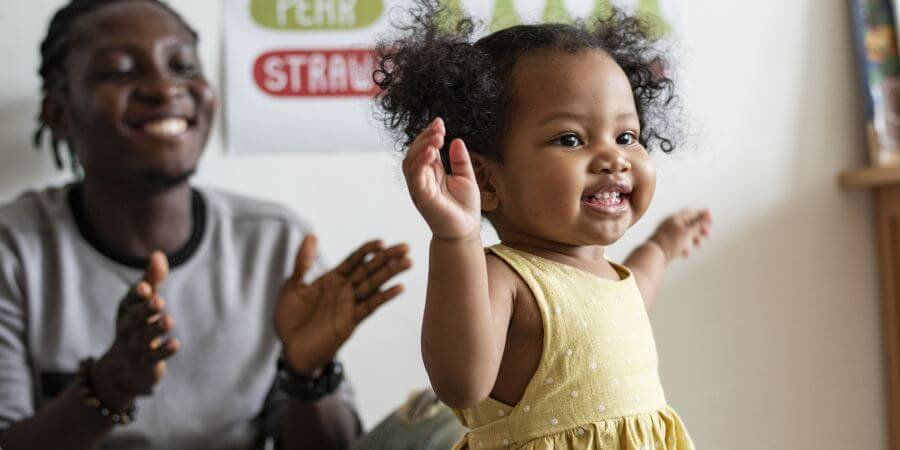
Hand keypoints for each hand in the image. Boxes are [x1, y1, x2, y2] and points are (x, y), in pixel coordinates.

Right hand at [93, 252, 179, 411]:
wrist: (122, 369)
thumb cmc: (136, 325)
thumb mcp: (141, 302)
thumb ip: (152, 279)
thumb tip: (158, 254)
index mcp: (126, 311)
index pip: (129, 300)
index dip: (137, 294)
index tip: (147, 287)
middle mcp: (128, 328)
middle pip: (135, 319)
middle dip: (146, 310)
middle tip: (159, 301)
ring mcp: (136, 347)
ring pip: (145, 338)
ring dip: (156, 329)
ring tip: (168, 321)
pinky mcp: (146, 364)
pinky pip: (154, 358)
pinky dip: (163, 351)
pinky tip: (175, 344)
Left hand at [275, 236, 410, 374]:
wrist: (291, 349)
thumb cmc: (290, 319)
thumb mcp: (292, 286)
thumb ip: (303, 262)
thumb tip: (311, 235)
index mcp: (332, 279)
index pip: (354, 260)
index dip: (367, 250)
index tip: (382, 241)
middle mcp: (344, 290)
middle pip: (369, 269)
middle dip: (387, 258)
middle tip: (406, 247)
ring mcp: (349, 305)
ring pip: (373, 285)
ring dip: (391, 274)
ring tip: (408, 262)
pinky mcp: (351, 321)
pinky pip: (370, 306)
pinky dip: (384, 296)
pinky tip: (398, 288)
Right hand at [402, 117, 481, 239]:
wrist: (466, 230)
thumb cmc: (465, 207)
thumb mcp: (466, 177)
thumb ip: (460, 160)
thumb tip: (456, 140)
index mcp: (432, 173)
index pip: (425, 149)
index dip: (429, 134)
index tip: (440, 122)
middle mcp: (422, 179)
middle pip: (415, 152)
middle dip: (425, 137)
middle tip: (439, 128)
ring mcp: (420, 188)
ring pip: (411, 162)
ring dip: (422, 147)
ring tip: (437, 138)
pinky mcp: (421, 197)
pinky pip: (415, 177)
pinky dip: (420, 163)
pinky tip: (431, 153)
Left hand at [649, 209, 711, 261]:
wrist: (654, 255)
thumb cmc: (670, 242)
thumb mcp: (688, 232)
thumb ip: (698, 223)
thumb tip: (706, 213)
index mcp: (675, 218)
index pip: (692, 212)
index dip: (703, 215)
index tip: (711, 220)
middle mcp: (671, 223)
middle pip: (689, 222)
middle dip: (700, 228)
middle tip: (708, 235)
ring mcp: (668, 233)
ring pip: (685, 233)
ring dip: (694, 238)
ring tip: (698, 245)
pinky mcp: (666, 242)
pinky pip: (678, 242)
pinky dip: (685, 246)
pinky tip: (685, 254)